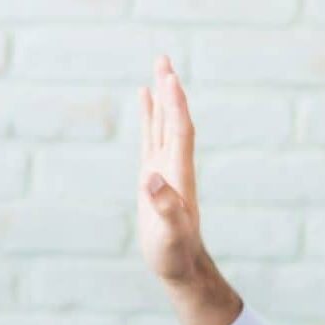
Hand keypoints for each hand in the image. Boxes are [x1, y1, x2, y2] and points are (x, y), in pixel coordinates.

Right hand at [137, 55, 204, 284]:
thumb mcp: (169, 234)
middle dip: (169, 90)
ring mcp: (164, 169)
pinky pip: (151, 138)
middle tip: (163, 58)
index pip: (180, 131)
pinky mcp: (153, 177)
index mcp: (179, 175)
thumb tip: (151, 179)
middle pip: (174, 119)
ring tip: (158, 67)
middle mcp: (174, 166)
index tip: (169, 78)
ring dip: (161, 96)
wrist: (181, 266)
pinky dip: (148, 116)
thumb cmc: (175, 254)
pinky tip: (144, 98)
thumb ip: (164, 207)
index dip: (175, 105)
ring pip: (163, 124)